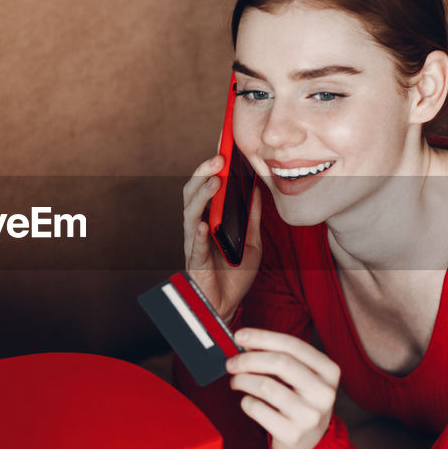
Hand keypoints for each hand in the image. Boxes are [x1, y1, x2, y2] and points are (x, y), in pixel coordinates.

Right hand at [181, 153, 263, 319]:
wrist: (227, 307)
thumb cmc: (233, 275)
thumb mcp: (252, 242)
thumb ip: (251, 218)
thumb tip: (257, 189)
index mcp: (210, 219)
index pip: (208, 185)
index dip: (213, 163)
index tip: (223, 140)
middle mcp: (198, 226)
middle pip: (193, 192)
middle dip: (204, 172)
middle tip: (219, 156)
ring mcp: (195, 243)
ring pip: (190, 212)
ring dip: (201, 194)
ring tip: (215, 179)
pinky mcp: (195, 262)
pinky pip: (195, 245)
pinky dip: (199, 234)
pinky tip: (205, 224)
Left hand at [227, 327, 341, 448]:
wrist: (310, 444)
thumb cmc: (300, 401)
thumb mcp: (302, 377)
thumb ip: (280, 357)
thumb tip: (245, 341)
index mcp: (329, 371)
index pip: (293, 345)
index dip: (262, 337)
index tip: (239, 335)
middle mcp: (324, 393)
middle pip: (280, 363)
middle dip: (248, 359)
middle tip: (231, 363)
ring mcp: (310, 416)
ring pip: (265, 386)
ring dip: (242, 380)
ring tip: (236, 381)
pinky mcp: (292, 434)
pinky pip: (257, 409)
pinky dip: (246, 402)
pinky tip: (248, 402)